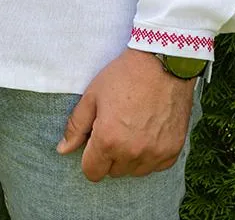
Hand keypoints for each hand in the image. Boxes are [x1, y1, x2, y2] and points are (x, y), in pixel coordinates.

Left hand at [56, 48, 194, 181]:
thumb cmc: (125, 75)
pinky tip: (150, 130)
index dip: (90, 156)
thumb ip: (76, 126)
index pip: (91, 172)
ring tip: (134, 127)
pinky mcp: (172, 151)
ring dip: (130, 156)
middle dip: (110, 154)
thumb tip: (63, 150)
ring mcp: (154, 154)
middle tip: (116, 126)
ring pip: (134, 171)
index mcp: (108, 140)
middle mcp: (132, 153)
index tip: (96, 139)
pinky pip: (155, 165)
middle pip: (113, 171)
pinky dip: (150, 154)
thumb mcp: (93, 95)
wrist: (163, 62)